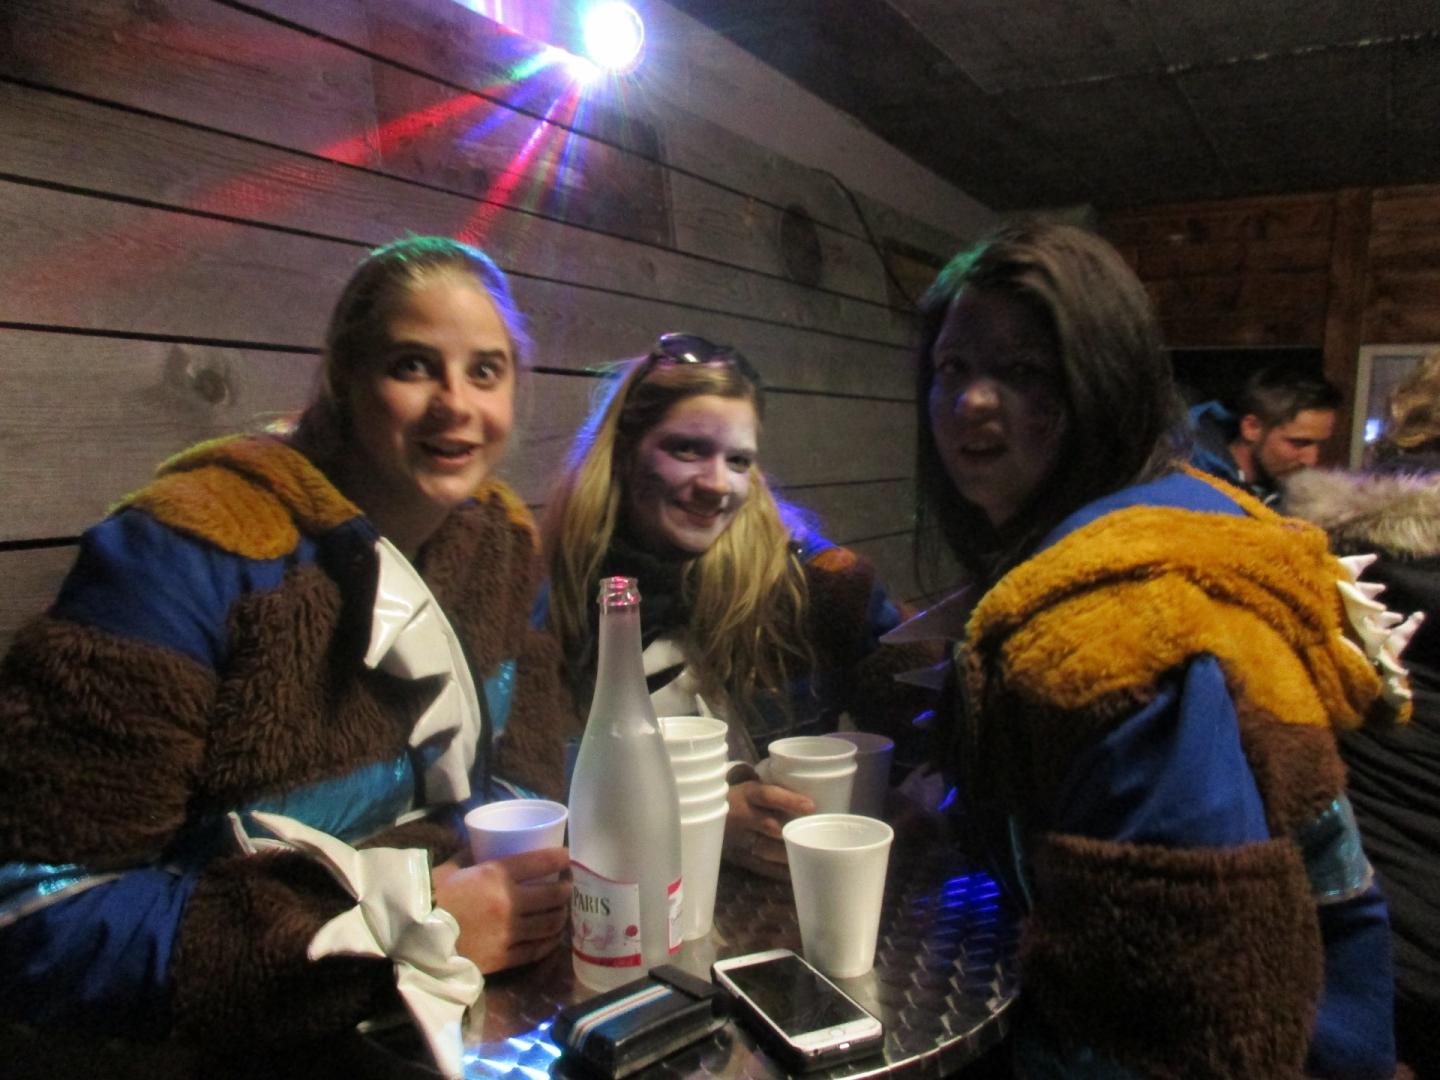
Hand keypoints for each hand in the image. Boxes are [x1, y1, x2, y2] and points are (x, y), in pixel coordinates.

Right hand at [432, 846, 570, 973]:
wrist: (412, 939)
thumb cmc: (430, 897)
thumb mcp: (451, 867)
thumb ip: (472, 854)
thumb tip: (485, 842)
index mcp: (496, 875)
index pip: (541, 863)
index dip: (560, 858)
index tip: (567, 856)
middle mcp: (509, 903)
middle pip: (552, 895)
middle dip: (565, 889)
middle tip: (568, 885)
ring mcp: (509, 933)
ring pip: (549, 924)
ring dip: (561, 915)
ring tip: (563, 910)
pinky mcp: (504, 957)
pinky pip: (536, 950)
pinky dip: (549, 942)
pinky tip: (553, 937)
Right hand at [723, 781, 812, 879]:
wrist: (708, 815)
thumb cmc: (742, 799)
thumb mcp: (753, 789)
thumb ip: (774, 793)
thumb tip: (810, 801)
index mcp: (747, 794)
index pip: (768, 795)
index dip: (789, 800)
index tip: (811, 806)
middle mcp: (741, 815)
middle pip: (767, 825)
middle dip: (791, 833)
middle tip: (815, 837)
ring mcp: (737, 838)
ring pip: (764, 848)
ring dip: (787, 853)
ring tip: (810, 857)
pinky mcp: (737, 855)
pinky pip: (760, 865)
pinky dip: (778, 870)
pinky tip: (796, 872)